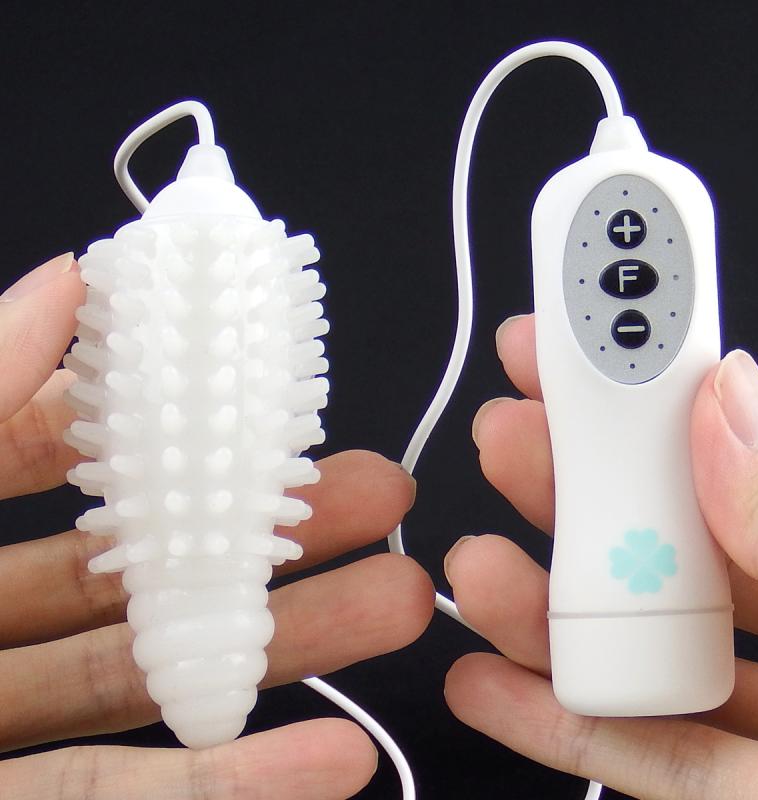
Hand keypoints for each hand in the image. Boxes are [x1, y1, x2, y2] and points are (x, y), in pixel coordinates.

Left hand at [0, 254, 433, 798]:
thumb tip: (68, 276)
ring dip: (288, 649)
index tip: (274, 415)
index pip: (75, 465)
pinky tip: (332, 758)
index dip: (179, 435)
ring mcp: (8, 729)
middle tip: (382, 500)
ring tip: (397, 604)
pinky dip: (239, 783)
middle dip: (274, 536)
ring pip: (169, 679)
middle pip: (153, 575)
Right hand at [444, 312, 757, 799]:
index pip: (757, 446)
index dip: (664, 390)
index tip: (587, 352)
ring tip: (473, 572)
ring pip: (650, 645)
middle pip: (683, 538)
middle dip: (582, 489)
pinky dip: (563, 719)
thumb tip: (728, 402)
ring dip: (548, 610)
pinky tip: (491, 682)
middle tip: (507, 440)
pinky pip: (649, 755)